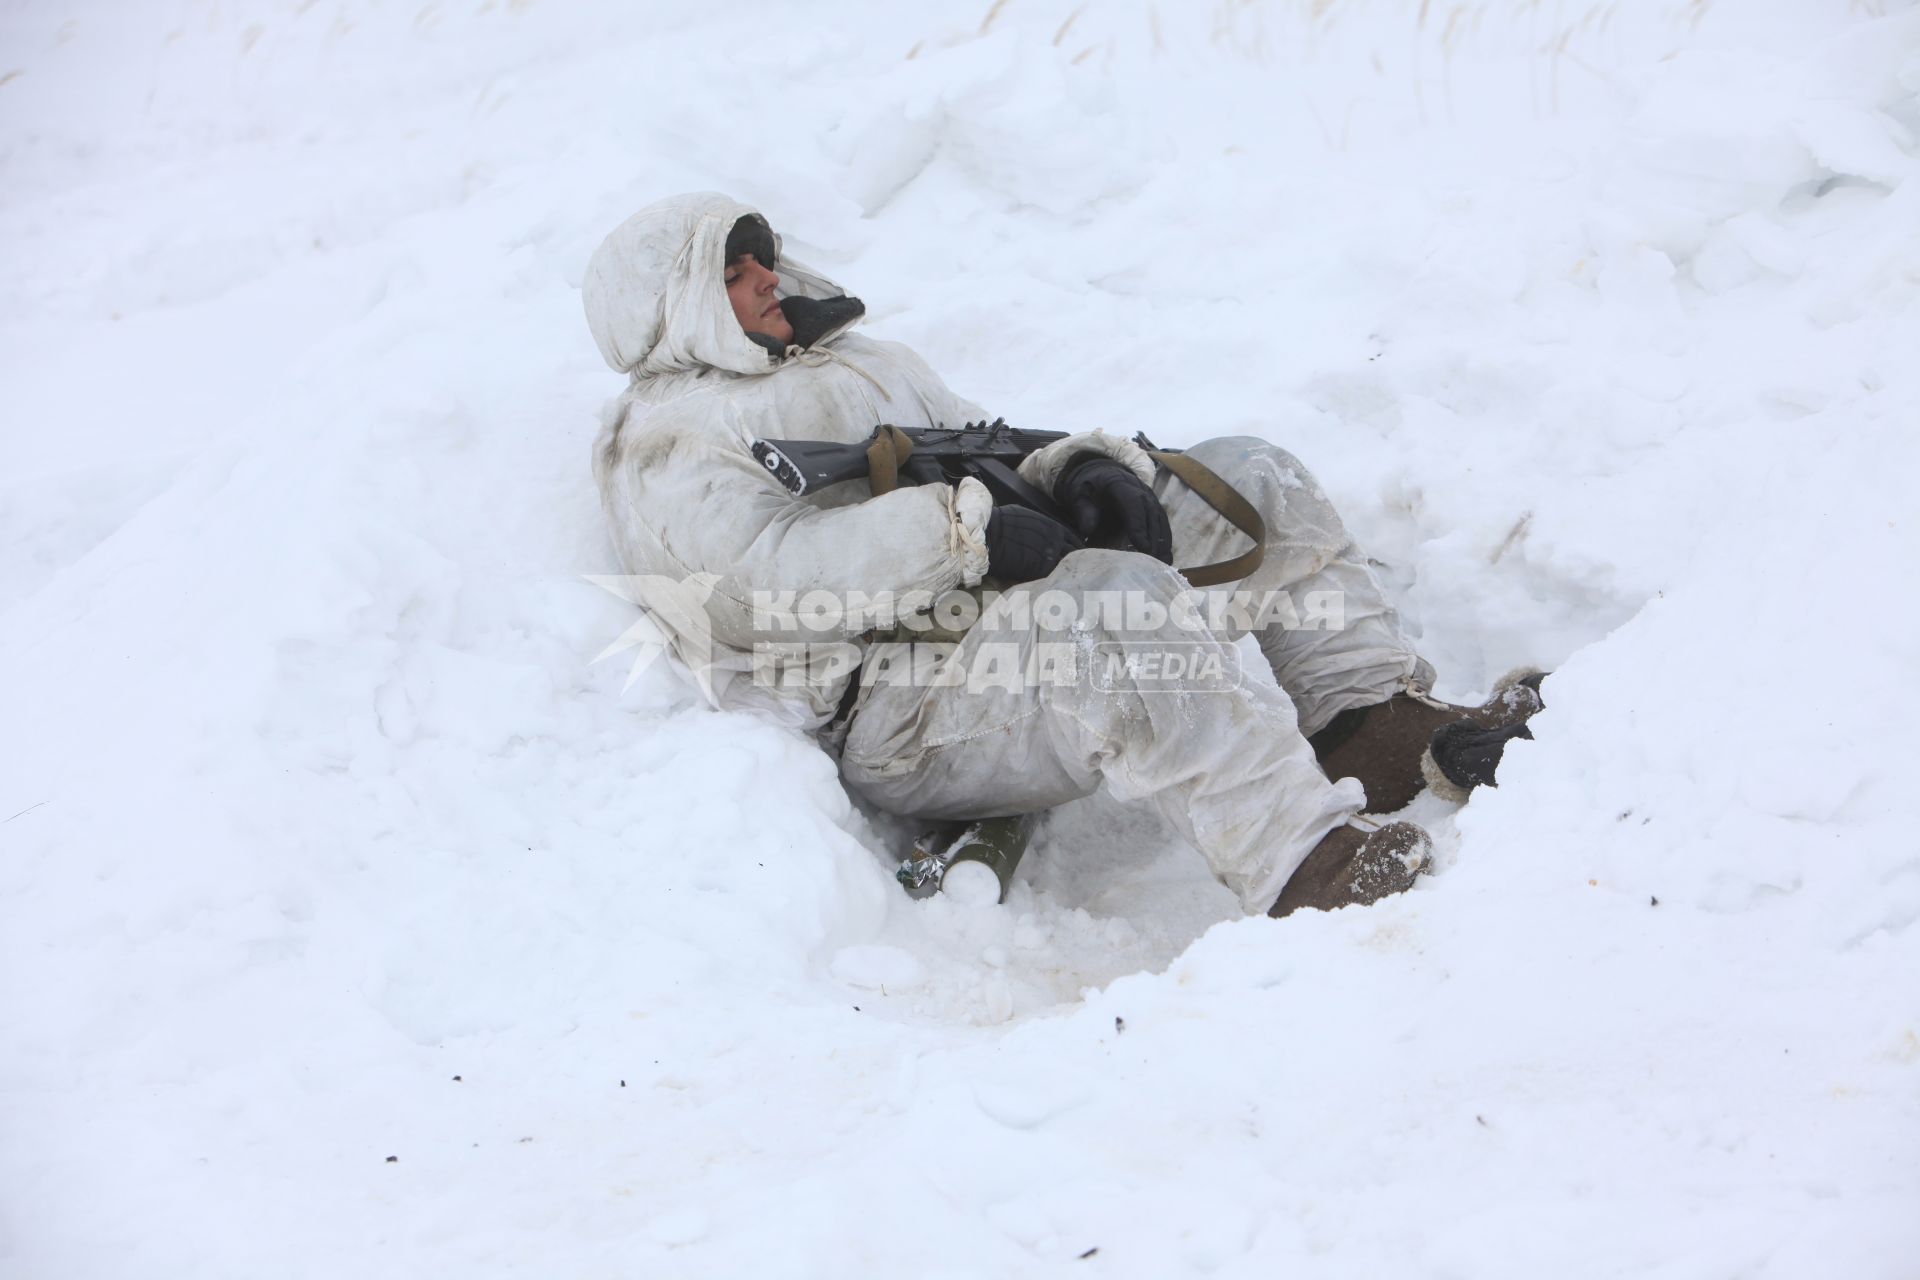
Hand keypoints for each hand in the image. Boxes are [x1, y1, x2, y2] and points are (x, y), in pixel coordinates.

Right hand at [985, 506, 1085, 583]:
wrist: (990, 536)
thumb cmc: (1002, 522)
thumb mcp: (1025, 516)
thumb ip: (1039, 525)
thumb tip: (1039, 529)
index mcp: (1054, 528)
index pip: (1074, 541)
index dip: (1074, 548)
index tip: (1073, 555)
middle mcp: (1057, 542)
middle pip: (1075, 555)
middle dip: (1074, 562)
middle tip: (1072, 571)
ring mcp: (1051, 556)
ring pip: (1067, 567)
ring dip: (1064, 572)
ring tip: (1063, 581)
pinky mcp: (1041, 570)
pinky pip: (1054, 576)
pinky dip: (1054, 581)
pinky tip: (1052, 586)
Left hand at [1055, 455, 1172, 562]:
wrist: (1100, 476)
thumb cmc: (1088, 489)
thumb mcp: (1078, 495)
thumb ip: (1083, 510)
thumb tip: (1088, 530)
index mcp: (1121, 484)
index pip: (1134, 504)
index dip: (1139, 525)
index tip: (1142, 547)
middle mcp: (1141, 490)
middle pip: (1152, 514)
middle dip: (1154, 539)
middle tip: (1152, 562)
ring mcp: (1150, 499)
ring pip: (1161, 521)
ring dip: (1163, 543)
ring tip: (1161, 564)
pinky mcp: (1154, 509)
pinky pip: (1163, 525)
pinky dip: (1165, 542)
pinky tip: (1165, 559)